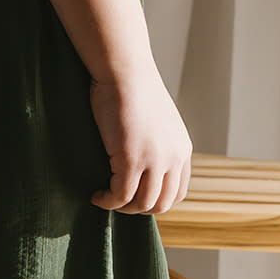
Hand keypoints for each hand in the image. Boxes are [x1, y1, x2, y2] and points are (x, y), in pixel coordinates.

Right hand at [89, 65, 192, 213]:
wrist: (123, 69)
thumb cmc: (131, 87)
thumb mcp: (156, 119)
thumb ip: (157, 143)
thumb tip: (142, 162)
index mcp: (182, 148)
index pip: (178, 192)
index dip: (156, 200)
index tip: (135, 197)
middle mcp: (173, 157)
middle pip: (162, 203)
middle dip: (138, 209)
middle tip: (117, 200)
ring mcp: (155, 160)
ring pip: (143, 204)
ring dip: (122, 208)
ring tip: (105, 198)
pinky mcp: (132, 159)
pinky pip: (121, 195)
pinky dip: (108, 201)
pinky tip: (97, 196)